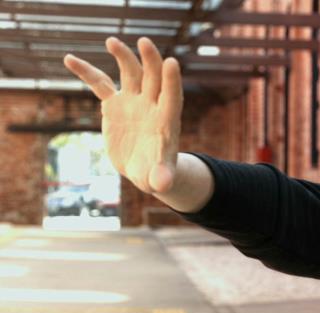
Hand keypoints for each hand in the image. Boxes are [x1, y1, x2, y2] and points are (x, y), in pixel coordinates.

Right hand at [63, 37, 182, 193]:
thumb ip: (162, 178)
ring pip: (129, 73)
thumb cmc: (157, 173)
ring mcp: (133, 101)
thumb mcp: (160, 178)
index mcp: (167, 120)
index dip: (172, 81)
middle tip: (144, 42)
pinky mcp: (114, 103)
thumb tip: (161, 185)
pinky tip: (68, 58)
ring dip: (122, 56)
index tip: (172, 62)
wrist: (145, 169)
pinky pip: (99, 83)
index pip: (172, 97)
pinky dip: (85, 71)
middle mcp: (152, 105)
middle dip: (150, 60)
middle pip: (153, 78)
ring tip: (111, 41)